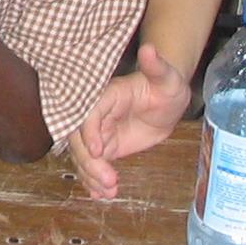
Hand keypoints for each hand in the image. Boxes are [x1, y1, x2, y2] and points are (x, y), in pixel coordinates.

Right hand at [67, 44, 189, 199]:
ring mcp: (99, 131)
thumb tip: (150, 49)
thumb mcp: (166, 77)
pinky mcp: (105, 146)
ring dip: (91, 175)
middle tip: (109, 180)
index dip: (89, 131)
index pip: (88, 112)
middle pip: (79, 138)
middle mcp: (96, 113)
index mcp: (106, 94)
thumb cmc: (166, 85)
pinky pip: (92, 164)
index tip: (99, 149)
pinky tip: (100, 195)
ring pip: (83, 154)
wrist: (166, 101)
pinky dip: (93, 181)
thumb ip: (157, 66)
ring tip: (108, 192)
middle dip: (89, 161)